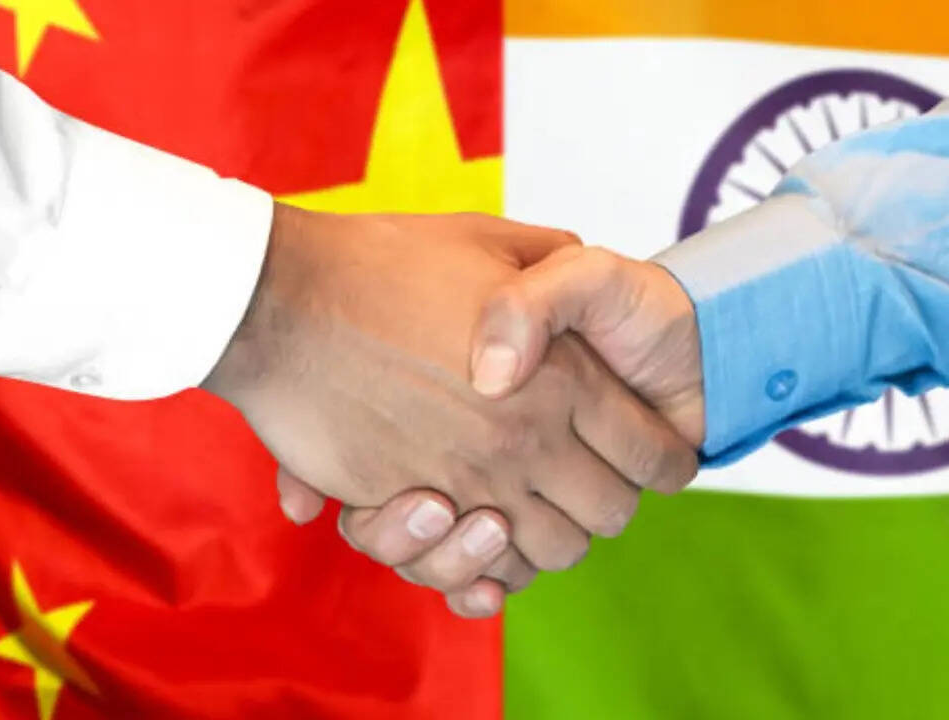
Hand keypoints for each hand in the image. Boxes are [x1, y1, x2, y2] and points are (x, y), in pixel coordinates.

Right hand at [204, 207, 696, 590]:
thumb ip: (550, 262)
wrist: (281, 299)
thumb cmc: (380, 261)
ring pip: (548, 555)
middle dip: (610, 504)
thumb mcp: (488, 238)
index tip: (660, 462)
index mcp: (563, 376)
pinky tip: (485, 551)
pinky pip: (471, 577)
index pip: (653, 454)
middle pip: (608, 515)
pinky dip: (486, 578)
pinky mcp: (407, 509)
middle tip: (591, 482)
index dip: (667, 463)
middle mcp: (525, 439)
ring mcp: (467, 482)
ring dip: (547, 541)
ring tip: (531, 509)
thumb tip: (578, 273)